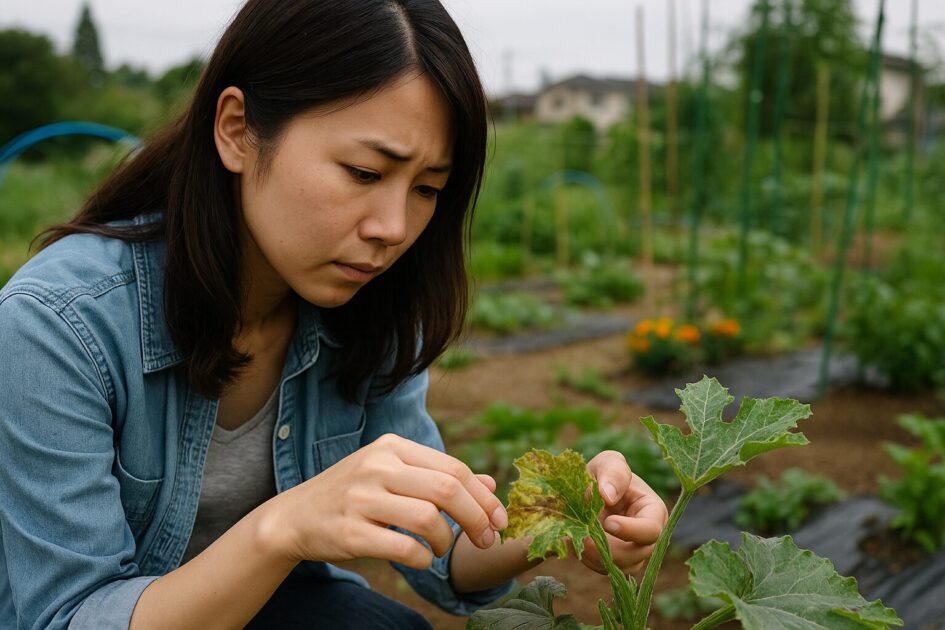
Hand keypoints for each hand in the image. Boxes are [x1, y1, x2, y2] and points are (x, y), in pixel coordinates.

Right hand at [258, 433, 506, 570]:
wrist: (294, 516)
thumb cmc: (354, 495)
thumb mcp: (394, 475)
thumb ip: (439, 477)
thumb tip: (490, 485)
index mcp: (392, 447)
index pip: (453, 468)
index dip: (483, 497)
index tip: (499, 520)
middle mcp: (377, 466)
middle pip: (447, 490)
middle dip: (476, 518)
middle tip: (487, 540)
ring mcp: (361, 498)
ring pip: (428, 518)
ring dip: (446, 540)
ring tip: (440, 548)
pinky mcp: (350, 532)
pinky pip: (404, 548)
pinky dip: (423, 558)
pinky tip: (421, 559)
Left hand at [574, 450, 668, 575]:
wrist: (585, 492)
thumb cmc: (603, 474)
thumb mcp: (608, 463)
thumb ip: (612, 472)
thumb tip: (608, 495)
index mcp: (653, 511)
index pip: (650, 529)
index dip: (630, 530)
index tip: (608, 523)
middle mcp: (647, 537)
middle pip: (636, 555)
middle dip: (609, 548)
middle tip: (584, 538)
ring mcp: (633, 553)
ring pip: (619, 566)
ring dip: (595, 556)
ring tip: (575, 538)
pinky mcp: (615, 562)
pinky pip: (604, 569)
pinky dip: (587, 559)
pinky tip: (572, 543)